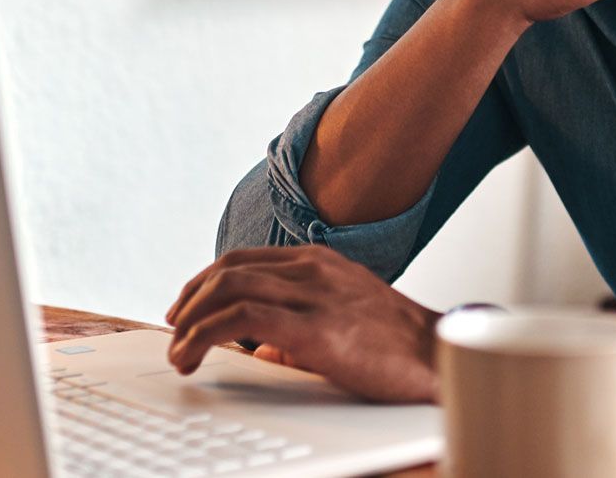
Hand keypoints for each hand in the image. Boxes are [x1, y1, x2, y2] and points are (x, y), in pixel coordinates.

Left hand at [164, 245, 440, 403]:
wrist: (441, 357)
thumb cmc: (399, 346)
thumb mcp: (345, 321)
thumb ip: (302, 327)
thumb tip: (264, 350)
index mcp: (321, 262)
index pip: (247, 258)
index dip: (206, 280)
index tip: (188, 306)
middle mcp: (313, 270)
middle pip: (229, 269)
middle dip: (191, 298)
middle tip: (174, 327)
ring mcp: (314, 295)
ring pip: (228, 288)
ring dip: (191, 319)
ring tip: (178, 348)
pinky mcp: (314, 328)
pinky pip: (241, 321)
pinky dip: (205, 335)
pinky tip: (193, 354)